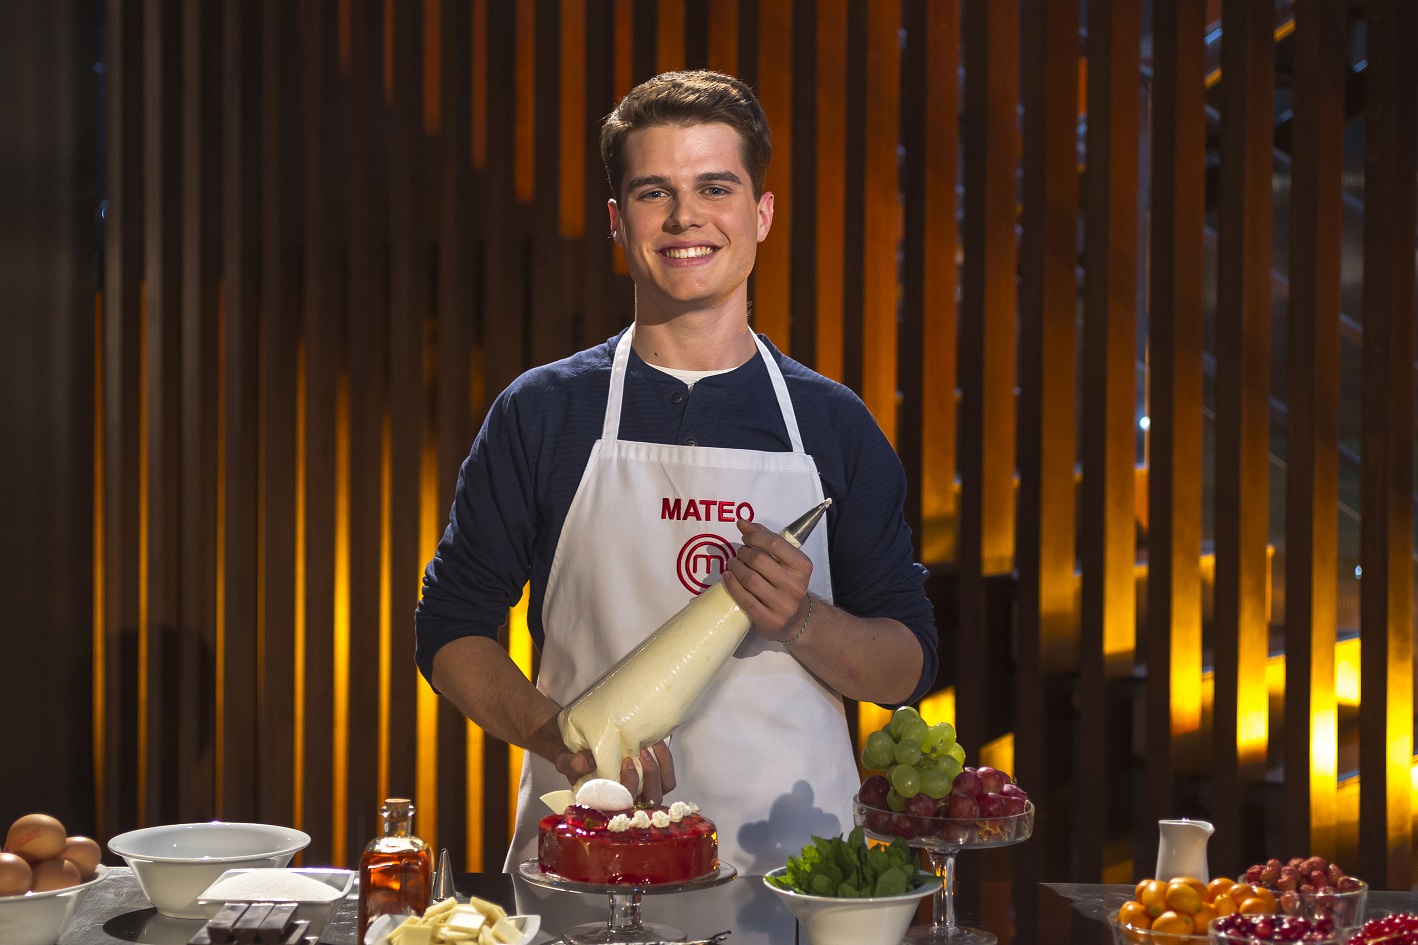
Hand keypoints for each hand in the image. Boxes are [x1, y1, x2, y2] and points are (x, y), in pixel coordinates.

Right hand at [553, 740, 676, 803]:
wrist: (583, 747)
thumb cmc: (575, 759)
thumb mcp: (566, 760)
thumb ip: (571, 763)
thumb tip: (587, 761)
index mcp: (605, 805)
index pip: (621, 810)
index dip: (628, 790)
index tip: (625, 763)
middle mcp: (626, 804)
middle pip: (647, 801)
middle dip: (648, 777)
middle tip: (640, 753)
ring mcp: (641, 794)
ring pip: (660, 793)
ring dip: (659, 770)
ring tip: (650, 746)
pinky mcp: (654, 781)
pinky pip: (667, 780)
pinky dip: (666, 763)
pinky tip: (657, 744)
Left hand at [724, 519, 812, 639]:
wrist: (796, 619)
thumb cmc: (787, 583)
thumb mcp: (784, 561)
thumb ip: (766, 539)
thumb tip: (742, 523)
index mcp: (802, 567)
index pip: (775, 543)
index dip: (755, 537)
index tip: (745, 538)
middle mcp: (796, 586)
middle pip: (759, 560)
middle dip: (743, 553)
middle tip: (738, 554)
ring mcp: (784, 605)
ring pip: (750, 579)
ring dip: (735, 567)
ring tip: (732, 564)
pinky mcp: (770, 620)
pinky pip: (745, 599)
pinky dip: (732, 585)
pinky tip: (728, 577)